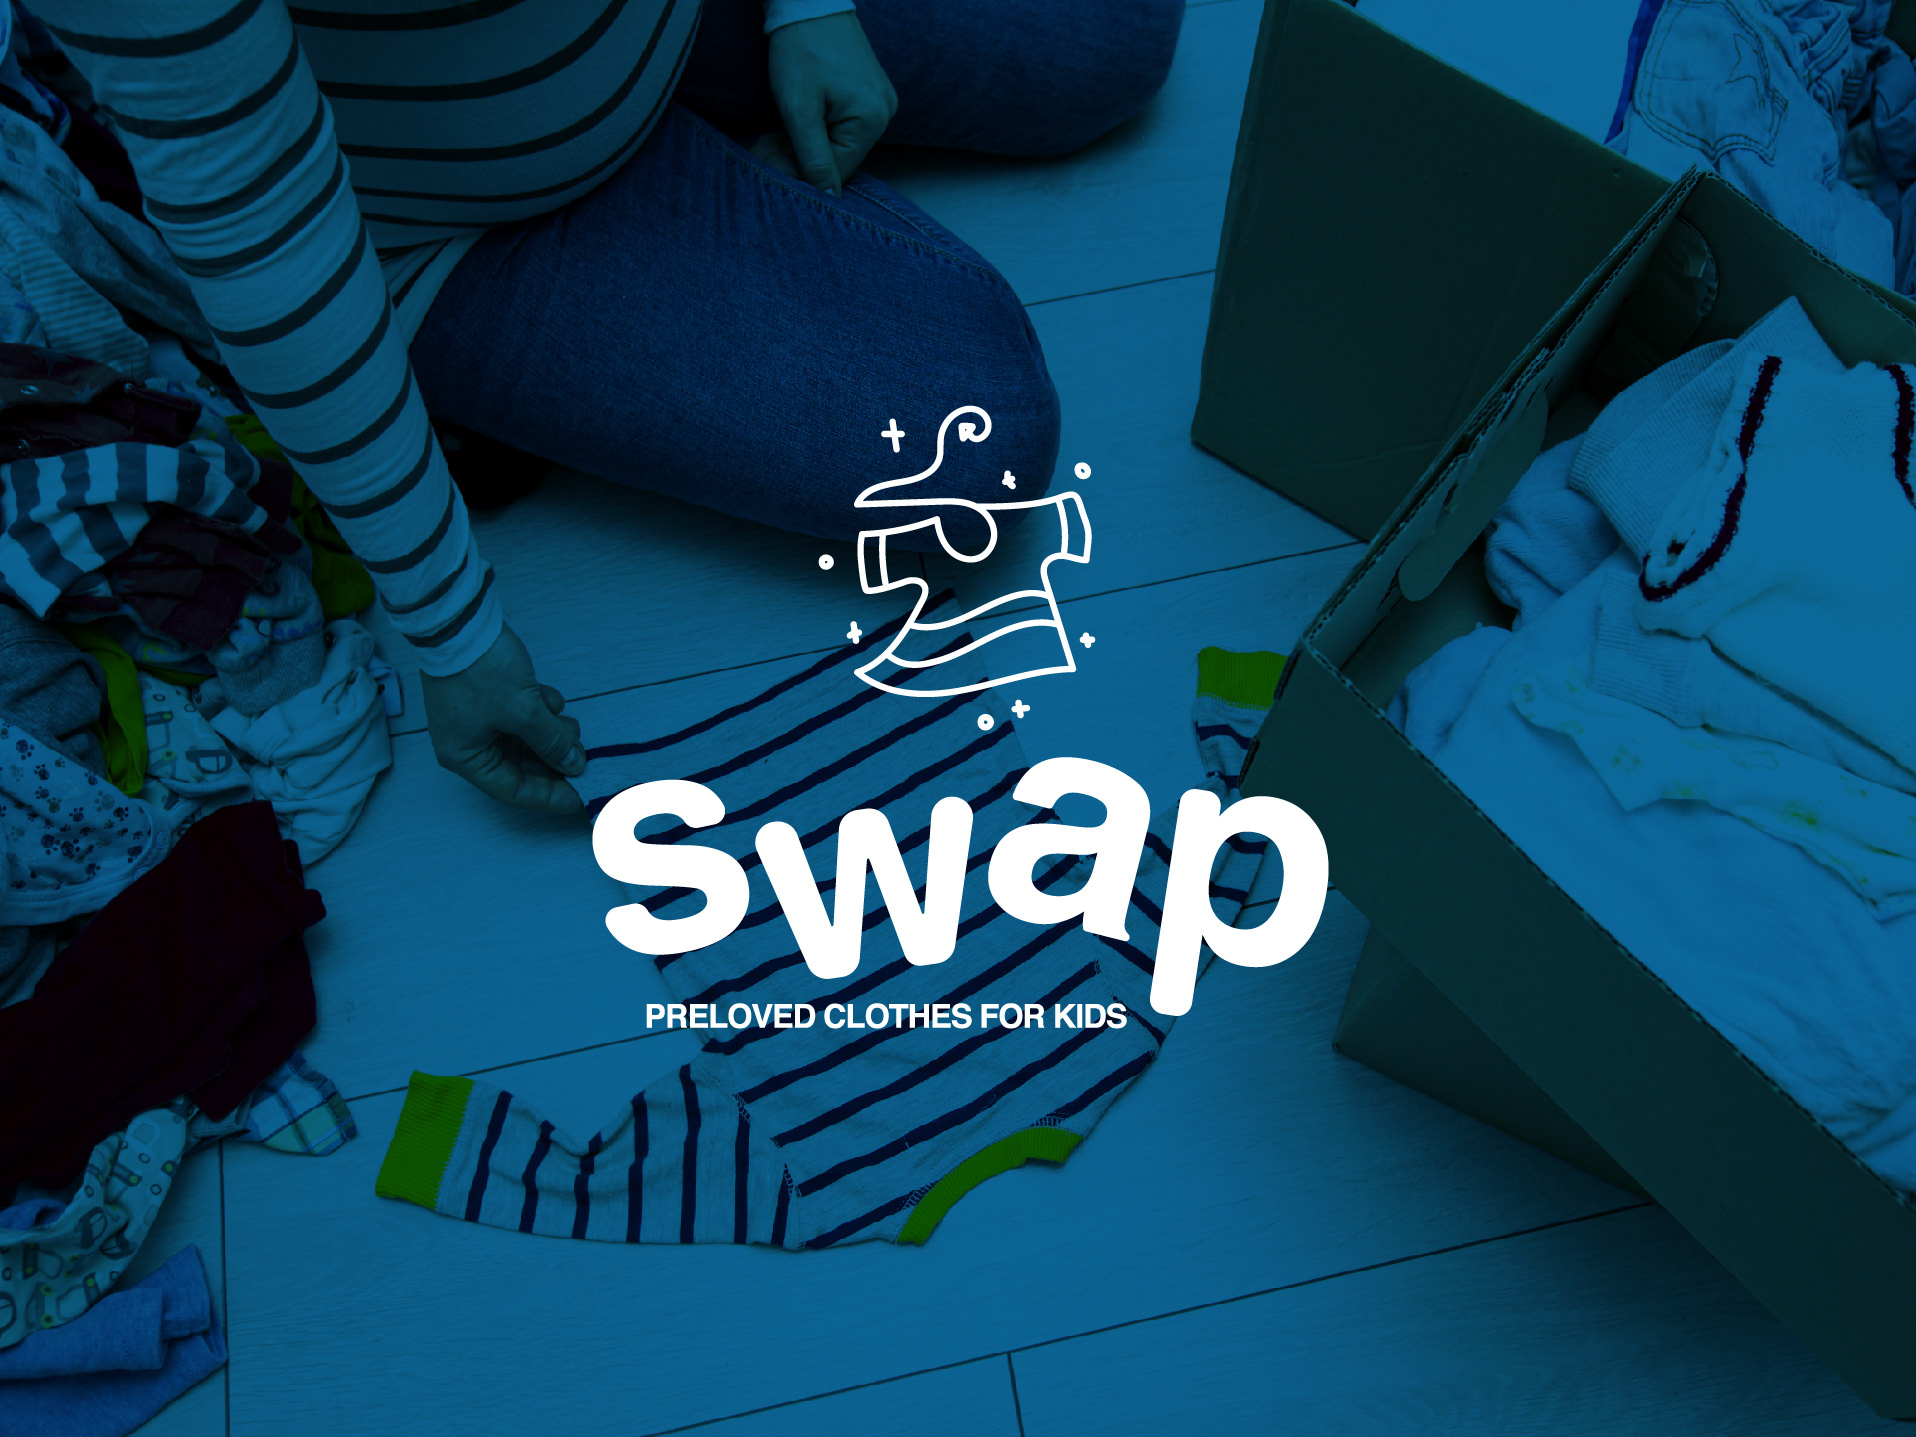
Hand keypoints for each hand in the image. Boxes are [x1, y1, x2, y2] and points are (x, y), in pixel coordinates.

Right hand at [420, 625, 586, 816]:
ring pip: (523, 739)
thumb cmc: (480, 669)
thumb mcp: (524, 712)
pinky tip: (553, 701)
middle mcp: (467, 742)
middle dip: (554, 759)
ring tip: (569, 724)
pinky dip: (539, 711)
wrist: (460, 620)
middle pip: (519, 765)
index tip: (581, 796)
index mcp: (465, 756)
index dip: (550, 796)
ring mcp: (475, 718)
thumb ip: (552, 742)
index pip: (513, 791)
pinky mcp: (485, 696)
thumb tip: (574, 764)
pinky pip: (518, 715)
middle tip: (584, 756)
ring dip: (550, 733)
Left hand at [764, 11, 896, 194]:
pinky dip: (815, 127)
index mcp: (872, 120)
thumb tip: (829, 198)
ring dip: (803, 143)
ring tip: (773, 133)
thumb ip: (812, 157)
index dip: (800, 172)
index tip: (767, 162)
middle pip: (837, 157)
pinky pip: (840, 124)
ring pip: (836, 142)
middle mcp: (883, 114)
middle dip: (798, 157)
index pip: (836, 170)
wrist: (807, 1)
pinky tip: (794, 119)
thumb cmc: (800, 47)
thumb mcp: (798, 108)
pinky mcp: (868, 93)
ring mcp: (878, 102)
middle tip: (762, 148)